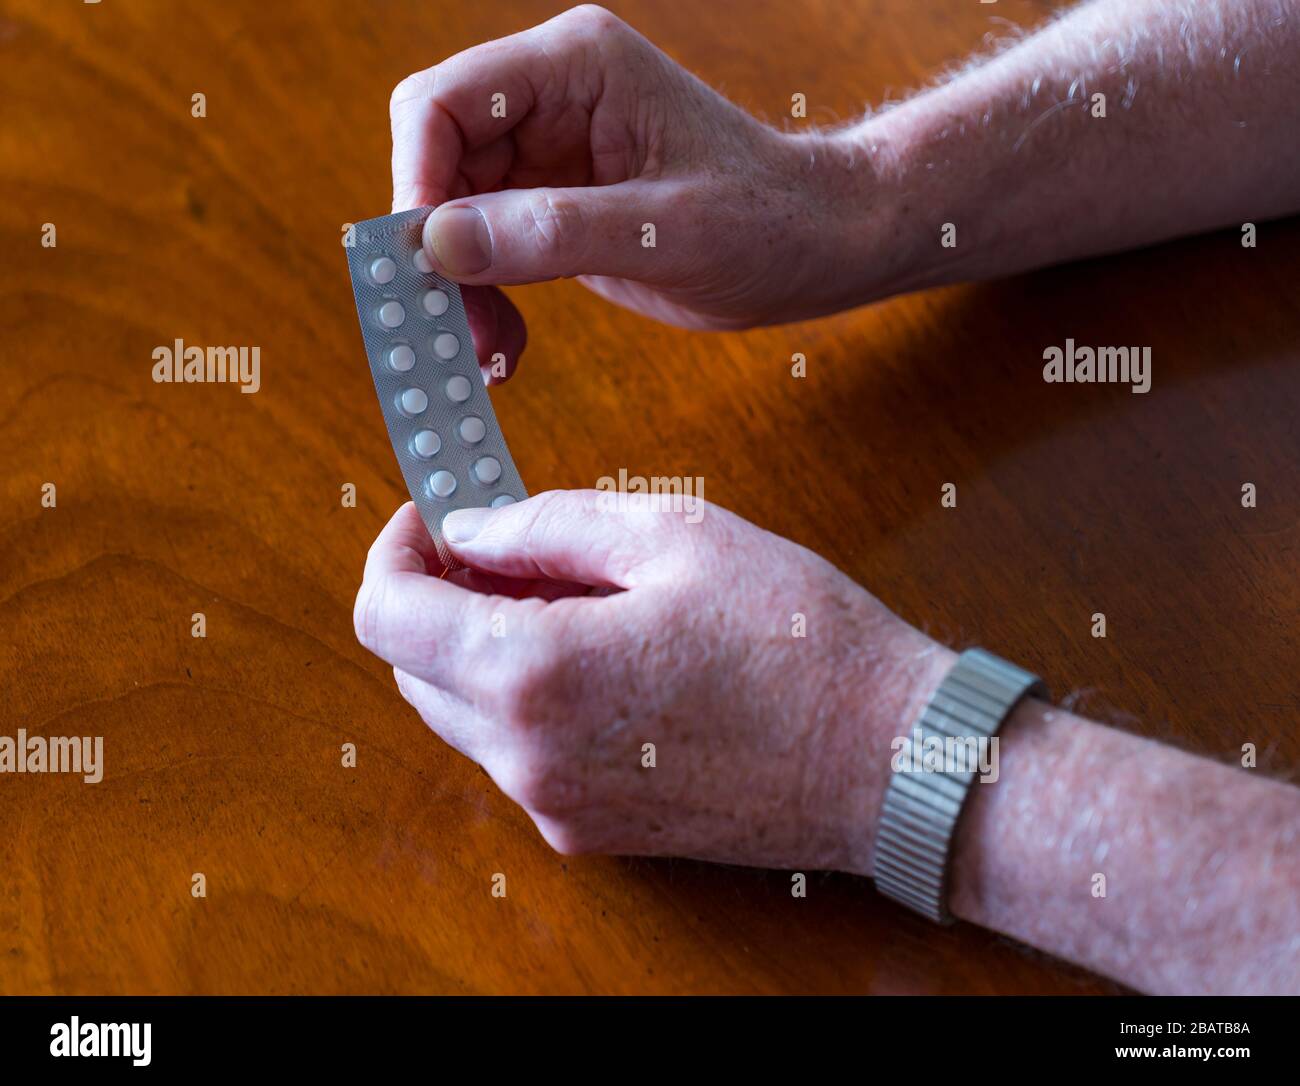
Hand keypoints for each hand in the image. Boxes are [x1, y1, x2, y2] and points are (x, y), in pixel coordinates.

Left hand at [353, 491, 951, 871]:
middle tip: (503, 544)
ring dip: (483, 647)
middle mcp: (528, 757)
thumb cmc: (800, 641)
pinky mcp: (592, 831)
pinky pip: (519, 754)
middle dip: (439, 597)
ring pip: (463, 714)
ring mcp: (557, 806)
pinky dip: (525, 697)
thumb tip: (471, 530)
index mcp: (536, 673)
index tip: (432, 517)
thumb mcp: (676, 536)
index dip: (394, 553)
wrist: (892, 763)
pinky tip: (600, 656)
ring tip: (567, 595)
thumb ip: (547, 525)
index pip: (388, 616)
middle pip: (415, 668)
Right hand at [389, 4, 880, 381]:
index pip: (444, 102)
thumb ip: (554, 232)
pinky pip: (488, 248)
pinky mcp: (556, 206)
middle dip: (435, 249)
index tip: (424, 267)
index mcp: (577, 67)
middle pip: (437, 160)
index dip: (416, 182)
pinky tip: (506, 345)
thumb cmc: (768, 220)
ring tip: (489, 351)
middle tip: (454, 329)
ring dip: (458, 287)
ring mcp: (550, 154)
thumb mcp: (668, 231)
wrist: (817, 246)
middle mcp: (552, 99)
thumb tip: (440, 242)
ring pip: (453, 213)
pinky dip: (485, 299)